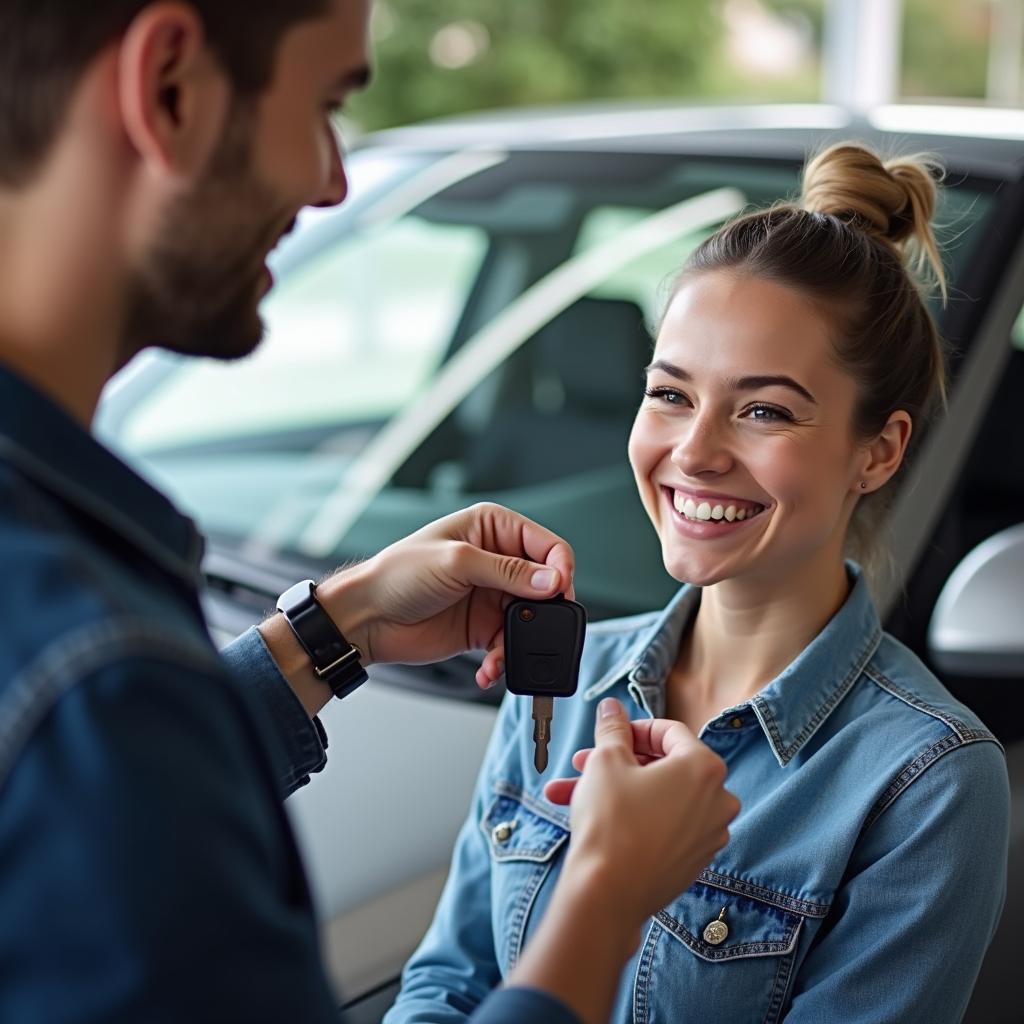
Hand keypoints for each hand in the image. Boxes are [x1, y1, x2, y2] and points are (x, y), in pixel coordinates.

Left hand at [318, 502, 573, 678]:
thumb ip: (508, 571)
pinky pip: (510, 644)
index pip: (547, 544)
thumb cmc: (398, 575)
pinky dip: (504, 659)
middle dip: (546, 610)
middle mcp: (498, 559)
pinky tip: (490, 667)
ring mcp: (493, 595)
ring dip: (522, 641)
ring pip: (532, 619)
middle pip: (546, 584)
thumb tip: (552, 580)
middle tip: (540, 629)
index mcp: (493, 528)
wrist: (366, 618)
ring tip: (503, 653)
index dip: (560, 568)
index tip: (559, 592)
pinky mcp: (484, 627)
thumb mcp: (456, 562)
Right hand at [548, 698, 738, 942]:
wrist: (608, 894)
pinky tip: (592, 818)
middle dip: (617, 763)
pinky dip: (632, 818)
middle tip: (584, 764)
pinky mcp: (692, 862)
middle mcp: (717, 801)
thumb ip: (613, 729)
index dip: (632, 729)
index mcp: (705, 768)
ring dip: (615, 791)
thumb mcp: (606, 761)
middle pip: (663, 767)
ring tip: (570, 793)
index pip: (669, 732)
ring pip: (656, 798)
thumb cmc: (611, 824)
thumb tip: (612, 709)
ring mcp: (708, 835)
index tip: (609, 735)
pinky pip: (661, 826)